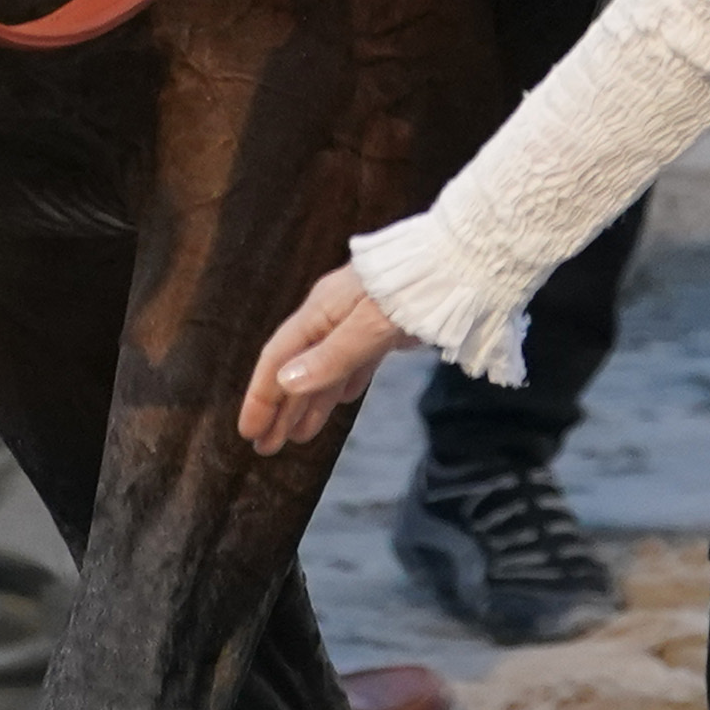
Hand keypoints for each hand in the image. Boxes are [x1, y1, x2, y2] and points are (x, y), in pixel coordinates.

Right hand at [237, 260, 413, 447]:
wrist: (460, 262)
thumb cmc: (412, 290)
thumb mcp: (370, 326)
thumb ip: (331, 356)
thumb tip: (286, 383)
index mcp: (320, 311)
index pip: (278, 358)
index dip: (261, 396)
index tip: (249, 431)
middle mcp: (332, 317)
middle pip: (297, 368)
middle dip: (280, 409)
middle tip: (265, 447)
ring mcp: (358, 322)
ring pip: (325, 369)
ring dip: (308, 403)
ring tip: (295, 437)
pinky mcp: (383, 328)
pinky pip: (353, 362)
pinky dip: (341, 385)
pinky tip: (338, 401)